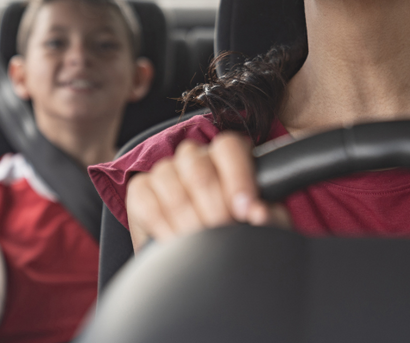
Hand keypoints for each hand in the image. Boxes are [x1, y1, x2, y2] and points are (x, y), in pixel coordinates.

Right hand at [126, 132, 291, 249]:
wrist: (196, 260)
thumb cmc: (233, 234)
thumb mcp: (257, 225)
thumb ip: (268, 216)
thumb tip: (260, 213)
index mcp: (226, 156)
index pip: (229, 147)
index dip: (238, 178)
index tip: (247, 211)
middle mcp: (194, 157)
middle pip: (200, 170)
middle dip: (215, 209)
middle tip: (224, 235)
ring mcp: (165, 170)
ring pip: (173, 187)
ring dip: (189, 222)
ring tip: (200, 246)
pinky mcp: (140, 189)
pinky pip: (148, 203)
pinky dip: (163, 227)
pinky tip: (174, 243)